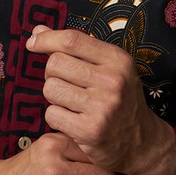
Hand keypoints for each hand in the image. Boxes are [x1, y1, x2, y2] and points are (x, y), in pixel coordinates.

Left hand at [26, 26, 175, 174]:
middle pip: (55, 64)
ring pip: (49, 88)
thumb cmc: (120, 100)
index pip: (71, 40)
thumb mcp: (109, 68)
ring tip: (71, 103)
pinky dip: (57, 117)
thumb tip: (37, 33)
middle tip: (67, 85)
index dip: (46, 40)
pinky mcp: (89, 130)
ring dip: (54, 96)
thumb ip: (76, 48)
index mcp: (117, 60)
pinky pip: (51, 113)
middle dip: (53, 74)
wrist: (142, 142)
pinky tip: (73, 120)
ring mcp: (101, 106)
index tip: (33, 43)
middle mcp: (112, 81)